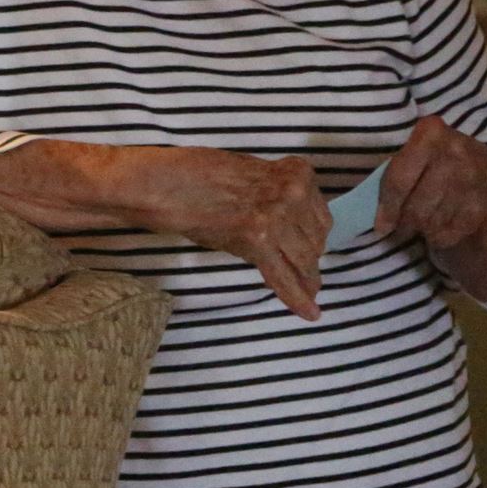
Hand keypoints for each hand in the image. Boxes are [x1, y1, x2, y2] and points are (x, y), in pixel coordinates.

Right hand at [133, 146, 330, 319]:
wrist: (166, 183)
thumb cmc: (199, 176)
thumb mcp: (251, 177)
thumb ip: (276, 197)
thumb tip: (291, 228)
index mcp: (296, 173)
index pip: (320, 216)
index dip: (313, 237)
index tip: (308, 250)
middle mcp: (293, 192)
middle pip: (317, 239)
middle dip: (308, 258)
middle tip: (301, 274)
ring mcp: (276, 215)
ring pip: (305, 260)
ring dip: (305, 278)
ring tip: (306, 294)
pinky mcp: (256, 238)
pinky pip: (283, 275)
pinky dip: (297, 297)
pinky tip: (309, 313)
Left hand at [375, 115, 486, 301]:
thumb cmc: (453, 169)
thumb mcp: (429, 154)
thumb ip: (402, 167)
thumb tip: (366, 203)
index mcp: (432, 133)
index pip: (397, 178)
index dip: (386, 206)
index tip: (381, 224)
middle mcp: (454, 153)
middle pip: (413, 207)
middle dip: (403, 223)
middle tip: (400, 228)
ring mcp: (472, 181)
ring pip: (428, 222)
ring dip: (422, 230)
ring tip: (425, 225)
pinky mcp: (483, 208)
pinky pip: (446, 233)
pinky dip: (441, 237)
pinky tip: (446, 228)